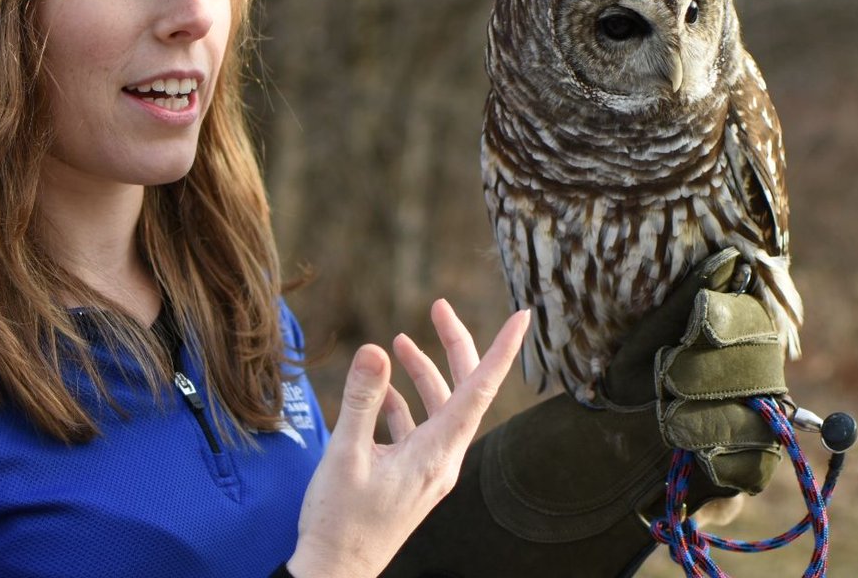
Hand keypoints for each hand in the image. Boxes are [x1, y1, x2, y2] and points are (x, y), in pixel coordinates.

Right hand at [286, 300, 529, 577]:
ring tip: (398, 342)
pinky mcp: (411, 477)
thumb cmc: (339, 521)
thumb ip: (361, 399)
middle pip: (463, 389)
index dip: (502, 349)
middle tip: (438, 306)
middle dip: (452, 345)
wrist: (335, 574)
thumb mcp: (345, 454)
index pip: (480, 389)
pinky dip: (402, 404)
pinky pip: (417, 429)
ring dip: (422, 373)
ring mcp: (428, 469)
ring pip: (438, 407)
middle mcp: (442, 458)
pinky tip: (380, 393)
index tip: (522, 317)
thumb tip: (375, 349)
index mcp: (437, 453)